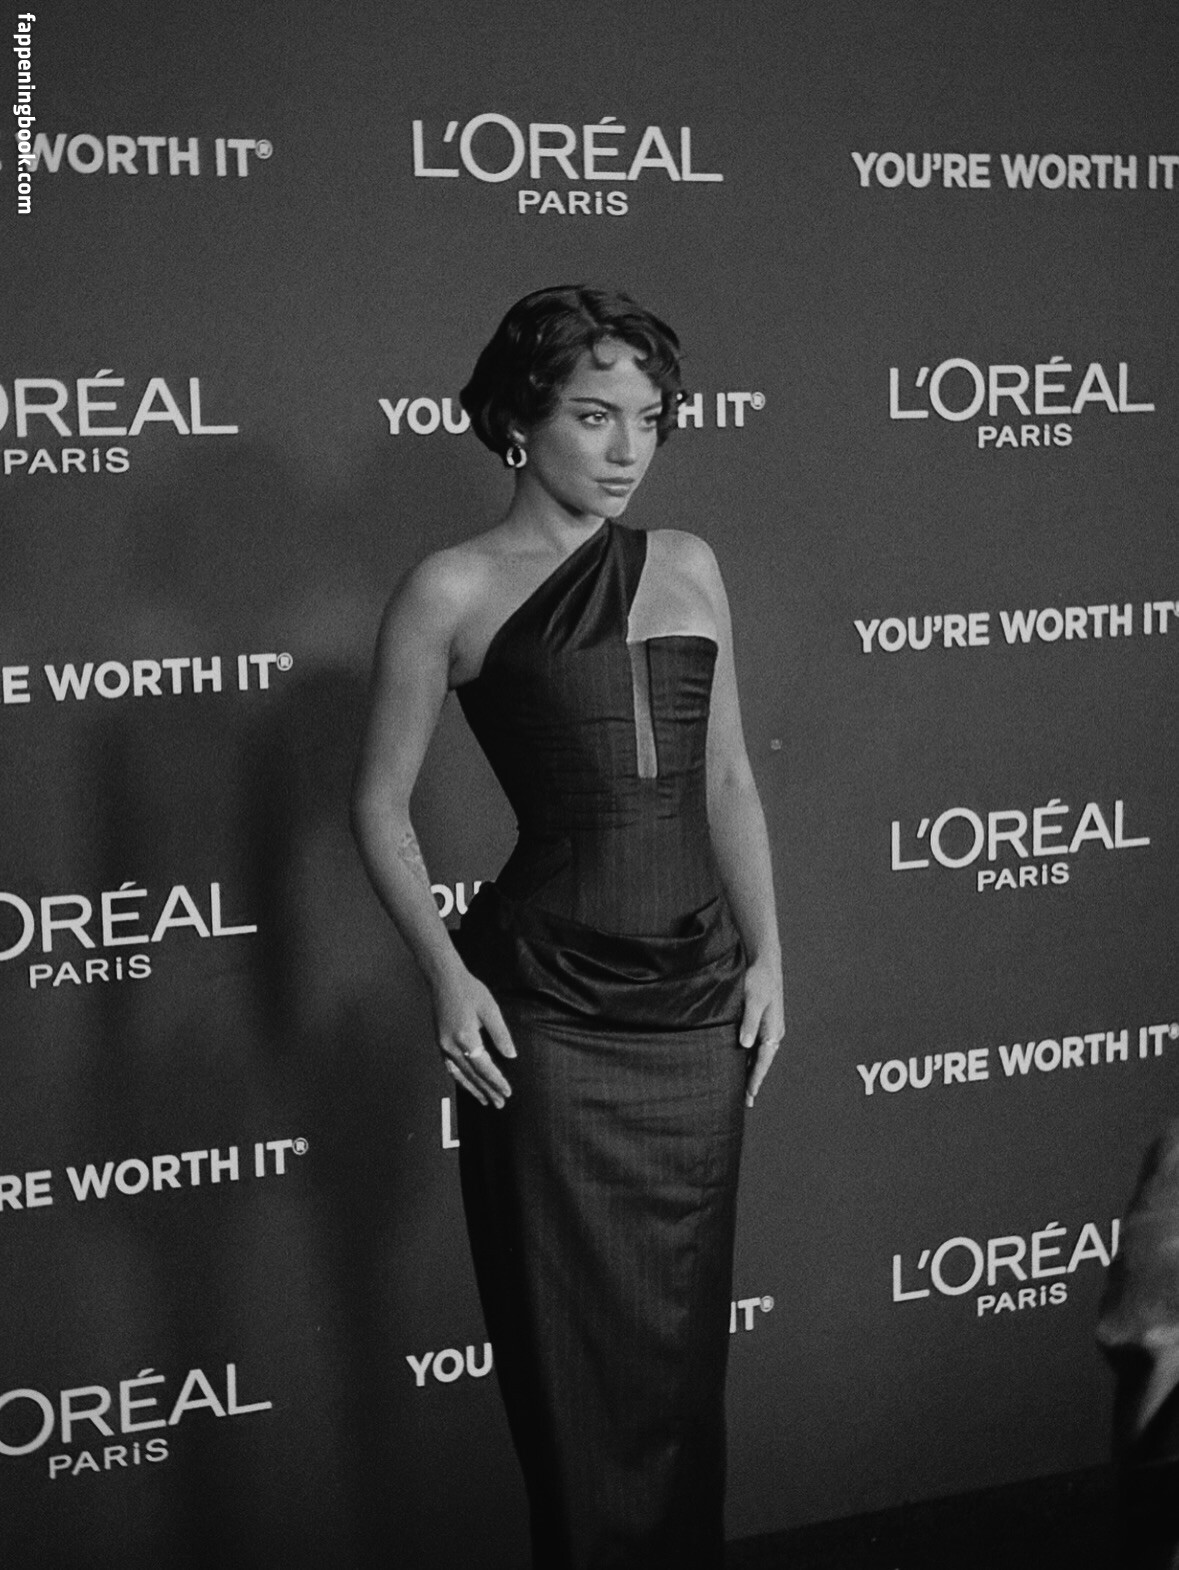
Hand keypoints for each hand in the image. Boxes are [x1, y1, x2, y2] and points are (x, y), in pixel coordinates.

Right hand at [432, 970, 516, 1108]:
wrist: (444, 980)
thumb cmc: (469, 991)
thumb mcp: (490, 1009)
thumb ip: (501, 1034)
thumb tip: (511, 1055)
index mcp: (466, 1037)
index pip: (484, 1067)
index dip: (496, 1081)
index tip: (507, 1092)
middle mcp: (451, 1046)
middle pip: (472, 1075)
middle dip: (487, 1090)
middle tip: (499, 1104)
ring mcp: (443, 1045)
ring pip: (459, 1074)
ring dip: (473, 1089)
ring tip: (484, 1100)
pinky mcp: (440, 1043)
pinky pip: (451, 1067)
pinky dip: (461, 1078)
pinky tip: (468, 1083)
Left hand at [739, 957, 783, 1108]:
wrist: (764, 963)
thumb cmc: (758, 980)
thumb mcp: (752, 1000)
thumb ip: (748, 1022)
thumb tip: (745, 1045)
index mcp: (773, 1030)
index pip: (763, 1061)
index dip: (755, 1079)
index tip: (749, 1095)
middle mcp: (772, 1032)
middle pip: (762, 1062)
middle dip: (753, 1081)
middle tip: (745, 1101)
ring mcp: (767, 1028)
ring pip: (758, 1055)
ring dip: (751, 1070)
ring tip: (742, 1089)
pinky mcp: (761, 1022)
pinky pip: (755, 1046)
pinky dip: (749, 1058)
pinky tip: (740, 1063)